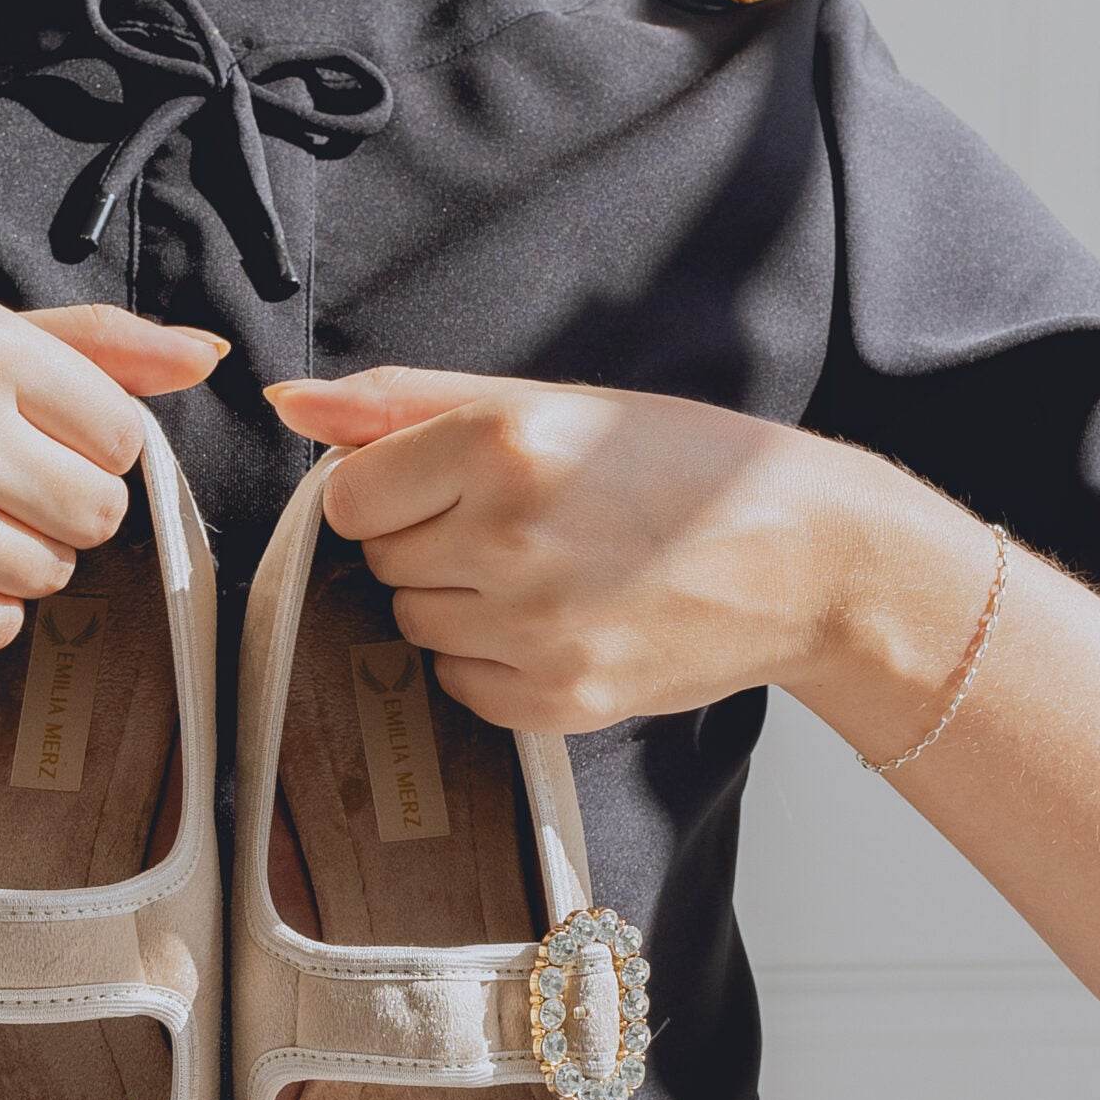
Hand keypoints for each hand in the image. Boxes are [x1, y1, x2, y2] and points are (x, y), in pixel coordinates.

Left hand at [265, 364, 871, 730]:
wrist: (809, 558)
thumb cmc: (680, 467)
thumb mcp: (553, 403)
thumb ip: (407, 401)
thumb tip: (290, 403)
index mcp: (504, 442)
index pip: (348, 495)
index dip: (390, 489)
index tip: (452, 482)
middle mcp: (510, 535)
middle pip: (380, 560)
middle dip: (429, 541)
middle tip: (524, 524)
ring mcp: (534, 627)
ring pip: (413, 624)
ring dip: (457, 601)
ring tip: (548, 571)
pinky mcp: (559, 698)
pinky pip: (460, 684)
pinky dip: (492, 661)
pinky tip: (561, 623)